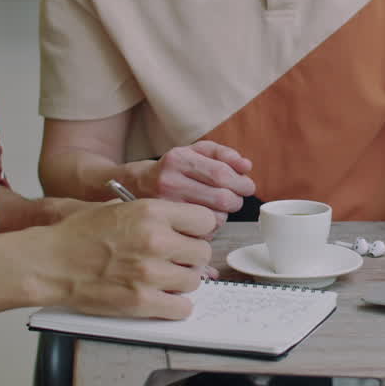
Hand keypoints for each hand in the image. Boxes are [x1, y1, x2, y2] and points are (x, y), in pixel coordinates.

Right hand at [48, 199, 218, 318]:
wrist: (50, 263)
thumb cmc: (79, 235)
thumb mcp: (119, 207)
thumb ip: (155, 215)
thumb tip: (185, 226)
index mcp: (151, 212)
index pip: (205, 221)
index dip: (197, 230)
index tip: (188, 236)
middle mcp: (155, 240)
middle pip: (202, 252)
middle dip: (189, 257)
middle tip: (173, 259)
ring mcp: (150, 272)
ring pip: (194, 280)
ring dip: (181, 281)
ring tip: (161, 278)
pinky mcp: (141, 301)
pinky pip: (182, 308)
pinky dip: (175, 306)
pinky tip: (161, 298)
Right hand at [136, 141, 254, 225]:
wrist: (137, 186)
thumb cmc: (172, 169)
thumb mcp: (193, 152)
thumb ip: (222, 154)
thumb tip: (246, 166)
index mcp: (178, 160)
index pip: (222, 174)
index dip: (241, 182)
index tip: (247, 186)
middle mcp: (170, 182)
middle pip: (222, 198)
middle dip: (236, 200)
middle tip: (235, 198)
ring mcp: (166, 207)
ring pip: (215, 218)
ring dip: (224, 214)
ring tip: (216, 207)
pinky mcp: (168, 228)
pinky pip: (203, 233)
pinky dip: (210, 227)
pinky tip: (203, 218)